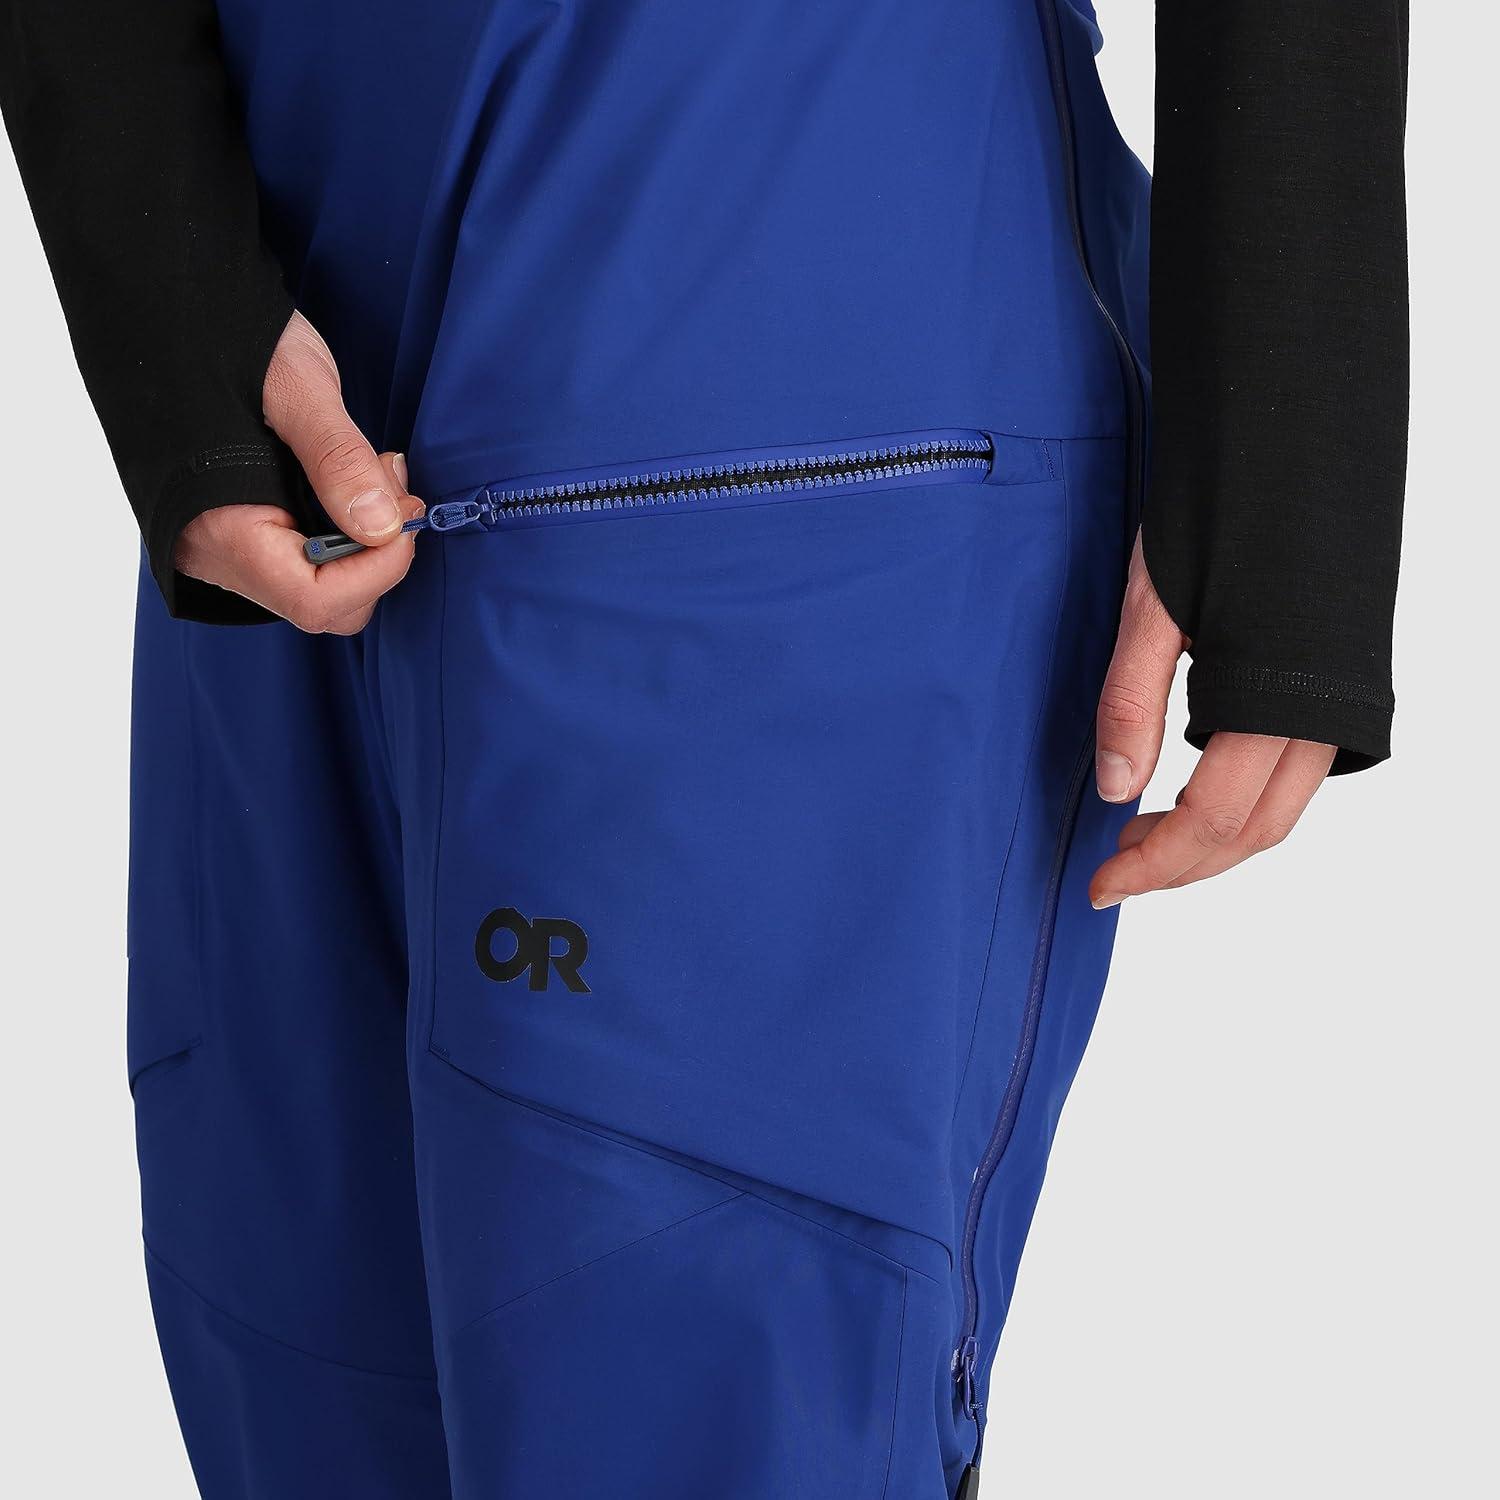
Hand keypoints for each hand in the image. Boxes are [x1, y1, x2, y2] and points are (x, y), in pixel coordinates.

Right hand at [174, 312, 422, 633]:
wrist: (171, 304)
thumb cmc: (225, 335)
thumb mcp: (296, 387)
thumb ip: (338, 459)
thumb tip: (382, 527)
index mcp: (218, 528)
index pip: (313, 599)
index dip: (376, 571)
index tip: (407, 517)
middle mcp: (215, 553)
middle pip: (323, 604)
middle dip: (377, 557)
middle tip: (395, 485)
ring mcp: (226, 547)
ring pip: (320, 588)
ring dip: (366, 544)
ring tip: (376, 472)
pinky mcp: (242, 531)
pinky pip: (306, 561)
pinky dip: (344, 532)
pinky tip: (354, 483)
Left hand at [1089, 538, 1335, 908]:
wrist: (1294, 436)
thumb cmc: (1223, 510)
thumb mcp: (1155, 605)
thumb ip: (1132, 700)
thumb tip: (1114, 790)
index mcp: (1275, 700)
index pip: (1215, 822)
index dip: (1156, 866)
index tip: (1100, 885)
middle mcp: (1320, 712)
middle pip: (1256, 832)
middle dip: (1183, 867)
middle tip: (1116, 874)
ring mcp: (1334, 699)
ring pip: (1281, 808)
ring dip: (1213, 841)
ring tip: (1143, 838)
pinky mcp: (1332, 681)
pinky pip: (1293, 772)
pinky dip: (1241, 800)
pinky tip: (1191, 785)